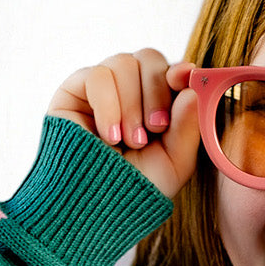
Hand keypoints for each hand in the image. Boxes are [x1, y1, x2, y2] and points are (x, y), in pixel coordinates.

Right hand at [47, 49, 200, 199]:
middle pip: (149, 58)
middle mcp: (130, 89)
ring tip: (129, 141)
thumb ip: (188, 123)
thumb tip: (190, 76)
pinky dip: (108, 105)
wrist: (97, 207)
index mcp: (157, 101)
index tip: (184, 79)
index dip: (180, 71)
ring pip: (123, 63)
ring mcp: (102, 88)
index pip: (171, 69)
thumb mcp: (175, 160)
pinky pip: (97, 75)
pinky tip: (109, 136)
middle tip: (156, 128)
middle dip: (156, 92)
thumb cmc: (137, 187)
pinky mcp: (74, 90)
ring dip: (130, 104)